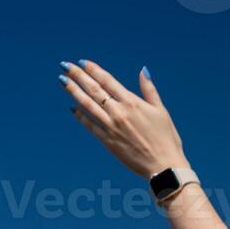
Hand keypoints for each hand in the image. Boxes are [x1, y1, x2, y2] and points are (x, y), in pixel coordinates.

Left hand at [58, 60, 188, 178]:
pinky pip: (90, 125)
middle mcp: (119, 113)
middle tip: (65, 66)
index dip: (93, 70)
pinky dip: (80, 116)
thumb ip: (149, 90)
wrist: (164, 166)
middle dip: (78, 75)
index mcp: (132, 103)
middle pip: (93, 89)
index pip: (107, 81)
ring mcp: (111, 127)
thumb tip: (143, 70)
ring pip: (87, 105)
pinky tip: (73, 108)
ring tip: (63, 81)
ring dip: (73, 91)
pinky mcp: (107, 141)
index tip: (82, 62)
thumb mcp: (161, 111)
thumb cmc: (166, 139)